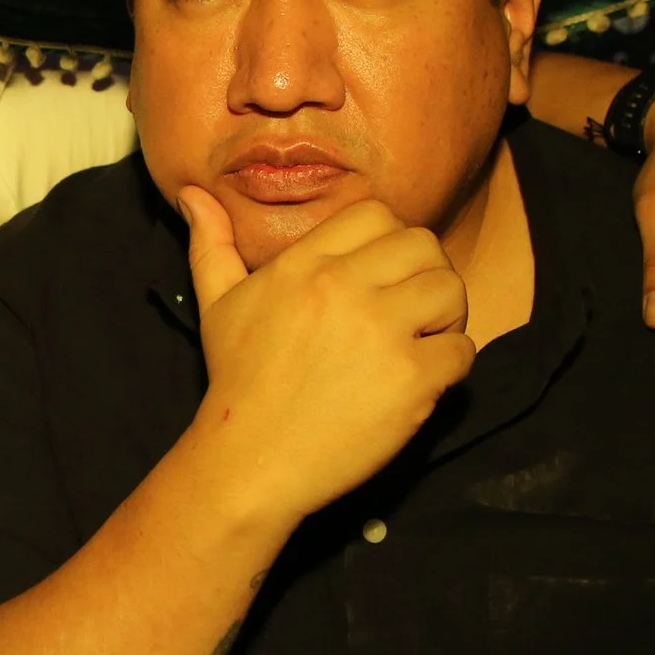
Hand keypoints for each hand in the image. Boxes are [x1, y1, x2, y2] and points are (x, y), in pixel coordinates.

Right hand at [181, 188, 474, 527]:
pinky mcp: (412, 379)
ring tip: (419, 342)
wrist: (250, 462)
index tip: (379, 278)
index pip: (377, 215)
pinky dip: (450, 366)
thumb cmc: (236, 382)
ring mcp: (381, 332)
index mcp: (303, 265)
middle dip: (424, 274)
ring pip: (451, 289)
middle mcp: (343, 288)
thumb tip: (192, 192)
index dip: (388, 243)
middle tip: (408, 310)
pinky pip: (462, 350)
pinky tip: (419, 381)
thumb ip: (212, 244)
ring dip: (445, 316)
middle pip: (423, 245)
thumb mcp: (217, 305)